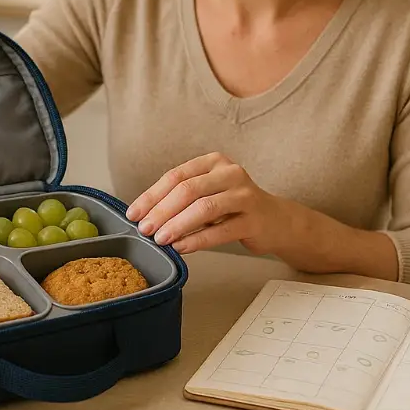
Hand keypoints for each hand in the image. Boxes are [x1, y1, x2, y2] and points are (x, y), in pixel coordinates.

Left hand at [126, 152, 306, 263]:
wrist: (276, 220)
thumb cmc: (233, 207)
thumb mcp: (208, 193)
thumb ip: (182, 198)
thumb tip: (144, 215)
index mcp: (214, 162)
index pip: (176, 176)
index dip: (152, 195)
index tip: (134, 213)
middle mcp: (230, 173)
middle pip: (188, 190)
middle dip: (161, 211)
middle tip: (145, 229)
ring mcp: (245, 195)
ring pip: (204, 208)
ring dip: (178, 225)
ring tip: (160, 239)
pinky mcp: (254, 220)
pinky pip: (221, 231)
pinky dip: (197, 240)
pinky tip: (181, 247)